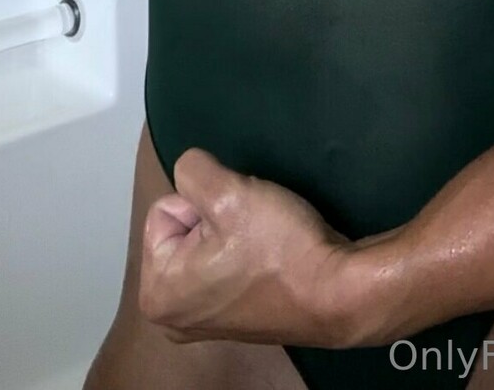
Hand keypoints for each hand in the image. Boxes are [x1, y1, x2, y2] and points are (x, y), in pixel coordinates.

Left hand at [137, 147, 355, 348]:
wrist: (336, 294)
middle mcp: (171, 317)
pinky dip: (244, 255)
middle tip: (251, 231)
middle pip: (182, 228)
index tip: (237, 220)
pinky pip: (224, 266)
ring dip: (232, 233)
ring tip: (261, 244)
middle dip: (216, 218)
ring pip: (205, 243)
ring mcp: (202, 324)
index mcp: (157, 292)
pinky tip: (267, 261)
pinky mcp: (232, 321)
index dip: (204, 202)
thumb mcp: (228, 192)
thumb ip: (192, 170)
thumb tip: (188, 170)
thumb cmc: (278, 249)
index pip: (165, 207)